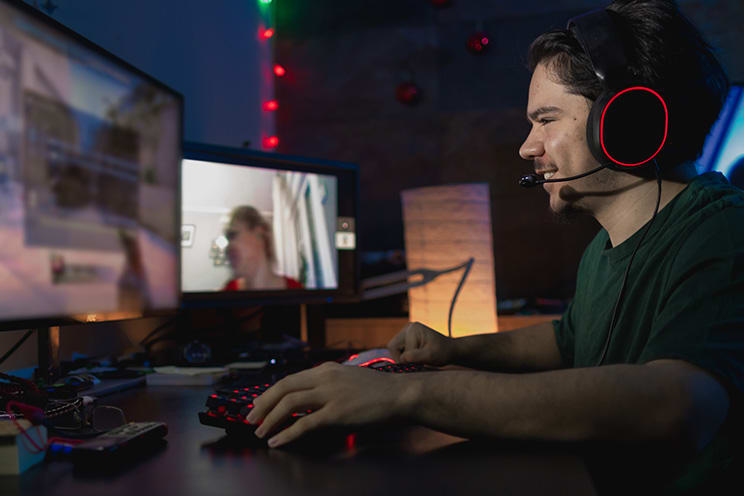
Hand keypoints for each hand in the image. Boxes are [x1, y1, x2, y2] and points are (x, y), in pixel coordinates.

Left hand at [245, 362, 410, 447]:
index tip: (259, 404)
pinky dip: (287, 433)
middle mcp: (325, 377)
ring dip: (270, 418)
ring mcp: (331, 394)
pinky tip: (278, 442)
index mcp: (327, 369)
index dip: (271, 392)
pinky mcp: (337, 413)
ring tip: (259, 431)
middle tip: (250, 418)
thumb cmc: (379, 391)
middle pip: (284, 387)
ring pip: (290, 403)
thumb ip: (328, 385)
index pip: (290, 379)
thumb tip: (310, 399)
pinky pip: (305, 423)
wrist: (401, 394)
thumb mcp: (349, 380)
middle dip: (263, 404)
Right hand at [387, 321, 454, 365]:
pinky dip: (405, 355)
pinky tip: (417, 358)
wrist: (450, 350)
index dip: (402, 360)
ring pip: (395, 348)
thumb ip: (415, 356)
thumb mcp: (430, 356)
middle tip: (413, 365)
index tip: (415, 366)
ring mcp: (408, 331)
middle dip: (401, 358)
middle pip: (393, 346)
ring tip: (417, 361)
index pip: (396, 348)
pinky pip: (400, 348)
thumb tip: (402, 359)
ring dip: (403, 357)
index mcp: (412, 329)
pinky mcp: (409, 336)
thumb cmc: (442, 353)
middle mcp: (408, 327)